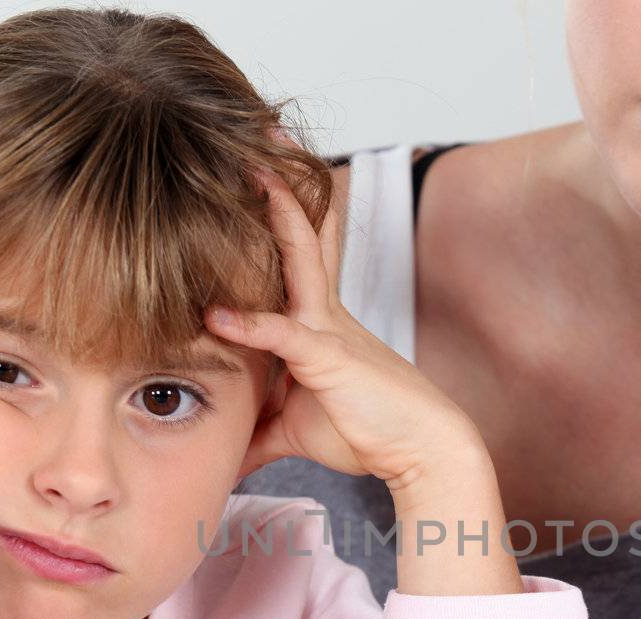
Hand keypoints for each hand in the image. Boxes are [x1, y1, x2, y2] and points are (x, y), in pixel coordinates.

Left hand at [203, 170, 485, 491]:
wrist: (425, 450)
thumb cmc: (369, 433)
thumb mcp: (297, 431)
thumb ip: (258, 433)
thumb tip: (227, 458)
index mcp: (322, 323)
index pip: (303, 255)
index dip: (288, 212)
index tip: (266, 172)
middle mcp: (327, 315)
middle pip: (305, 236)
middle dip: (284, 188)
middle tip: (265, 138)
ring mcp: (329, 332)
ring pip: (301, 260)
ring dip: (278, 215)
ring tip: (254, 170)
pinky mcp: (327, 361)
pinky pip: (282, 336)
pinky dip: (247, 324)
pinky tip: (215, 314)